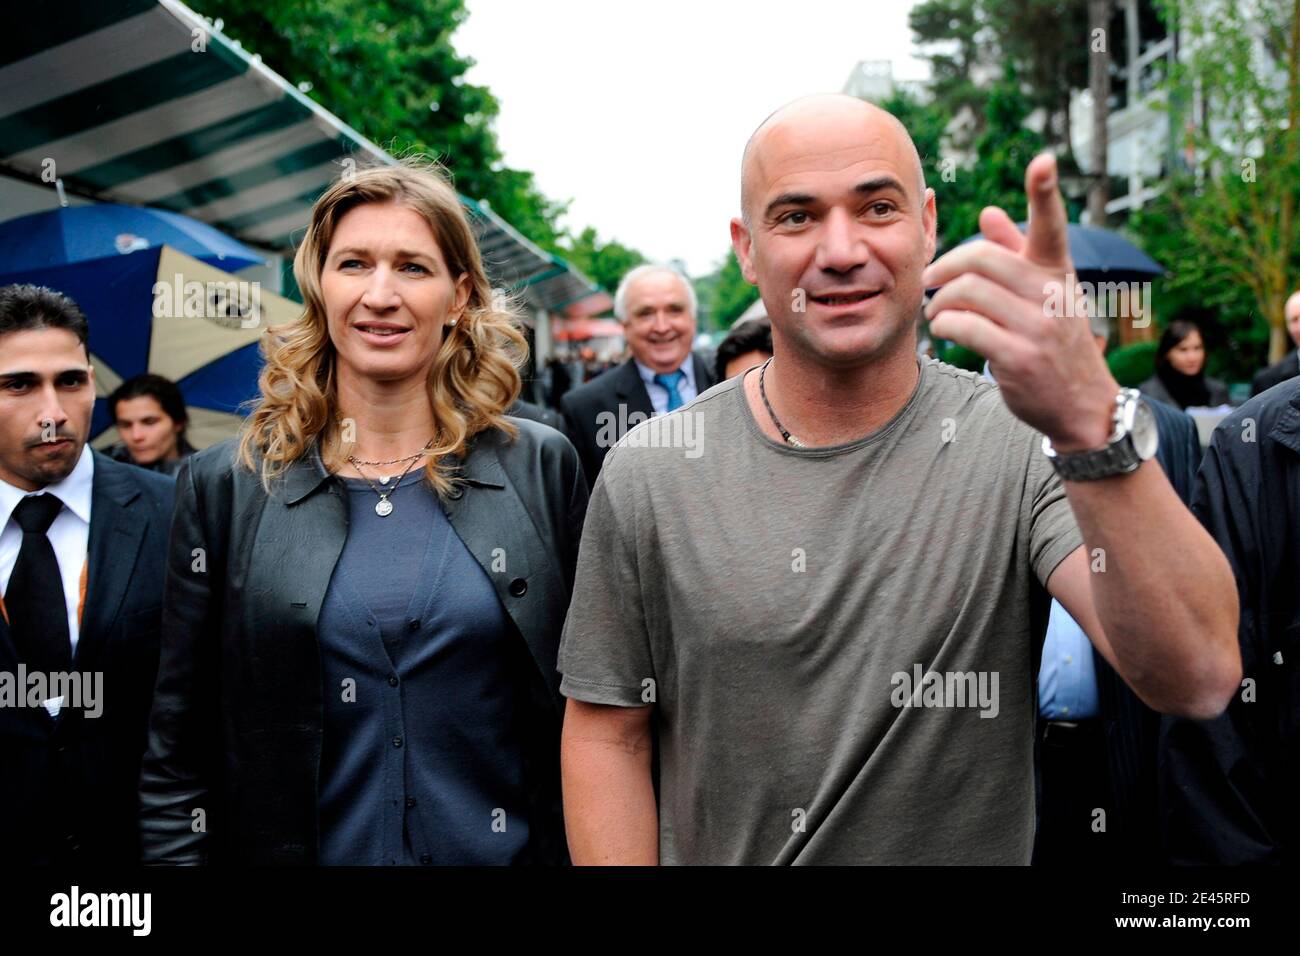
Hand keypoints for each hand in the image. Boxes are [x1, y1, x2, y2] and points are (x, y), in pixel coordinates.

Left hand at [922, 153, 1118, 451]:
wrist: (1081, 405)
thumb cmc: (1055, 342)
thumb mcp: (1043, 295)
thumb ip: (1015, 253)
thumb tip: (988, 211)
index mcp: (1058, 272)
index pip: (1052, 225)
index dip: (1046, 192)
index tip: (1042, 160)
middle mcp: (1052, 294)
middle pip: (981, 259)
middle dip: (944, 269)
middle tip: (930, 282)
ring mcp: (1038, 327)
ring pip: (967, 293)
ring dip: (939, 303)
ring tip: (937, 313)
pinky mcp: (1020, 358)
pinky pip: (964, 328)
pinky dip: (944, 327)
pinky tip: (944, 332)